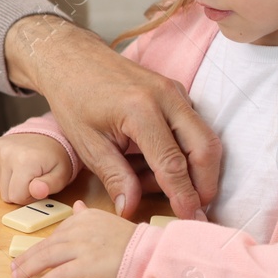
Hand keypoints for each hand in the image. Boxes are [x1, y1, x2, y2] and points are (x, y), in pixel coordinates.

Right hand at [0, 132, 73, 203]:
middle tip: (32, 181)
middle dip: (20, 192)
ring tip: (25, 173)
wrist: (48, 135)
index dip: (29, 197)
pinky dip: (1, 178)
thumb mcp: (61, 175)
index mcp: (26, 161)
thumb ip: (49, 185)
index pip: (17, 197)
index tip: (38, 187)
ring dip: (11, 185)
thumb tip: (36, 191)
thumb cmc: (56, 158)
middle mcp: (7, 153)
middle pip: (6, 194)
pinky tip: (13, 170)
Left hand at [3, 15, 219, 220]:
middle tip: (192, 209)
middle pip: (204, 148)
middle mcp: (166, 97)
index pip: (173, 162)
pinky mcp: (176, 93)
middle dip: (204, 184)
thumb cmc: (74, 98)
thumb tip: (131, 209)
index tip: (190, 218)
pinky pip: (192, 128)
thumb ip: (114, 177)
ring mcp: (175, 92)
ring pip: (203, 138)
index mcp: (140, 109)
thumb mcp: (87, 143)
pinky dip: (183, 152)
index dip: (184, 194)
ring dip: (191, 169)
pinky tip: (151, 163)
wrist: (72, 59)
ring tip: (148, 181)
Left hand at [10, 200, 136, 277]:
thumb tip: (76, 206)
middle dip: (27, 258)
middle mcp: (79, 229)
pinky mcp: (87, 265)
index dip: (39, 247)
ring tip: (18, 277)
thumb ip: (87, 215)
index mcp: (82, 218)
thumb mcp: (106, 220)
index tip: (27, 255)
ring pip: (48, 257)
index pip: (55, 234)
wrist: (148, 252)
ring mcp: (82, 247)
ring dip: (30, 268)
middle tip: (13, 268)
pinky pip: (61, 273)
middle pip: (46, 245)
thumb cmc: (129, 240)